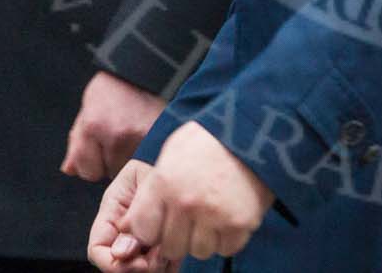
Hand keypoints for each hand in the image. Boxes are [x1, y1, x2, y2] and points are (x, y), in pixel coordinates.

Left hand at [63, 71, 167, 181]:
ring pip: (128, 169)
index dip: (92, 161)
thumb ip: (77, 141)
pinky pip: (145, 163)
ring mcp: (140, 138)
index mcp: (93, 126)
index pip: (87, 172)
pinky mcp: (157, 138)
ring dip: (128, 158)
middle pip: (108, 173)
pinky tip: (144, 139)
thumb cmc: (114, 88)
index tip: (101, 145)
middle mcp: (116, 135)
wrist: (146, 71)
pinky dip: (144, 155)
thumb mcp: (88, 109)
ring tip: (133, 136)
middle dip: (111, 160)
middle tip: (120, 135)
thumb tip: (69, 170)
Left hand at [87, 122, 272, 269]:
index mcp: (164, 184)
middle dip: (179, 236)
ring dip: (205, 238)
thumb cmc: (208, 141)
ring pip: (199, 252)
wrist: (254, 129)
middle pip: (171, 247)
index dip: (152, 230)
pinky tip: (229, 215)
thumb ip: (149, 192)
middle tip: (192, 218)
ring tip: (213, 214)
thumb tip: (128, 226)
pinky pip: (226, 248)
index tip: (162, 222)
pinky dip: (228, 238)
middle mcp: (186, 203)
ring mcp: (214, 215)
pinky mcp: (240, 223)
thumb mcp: (170, 155)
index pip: (143, 231)